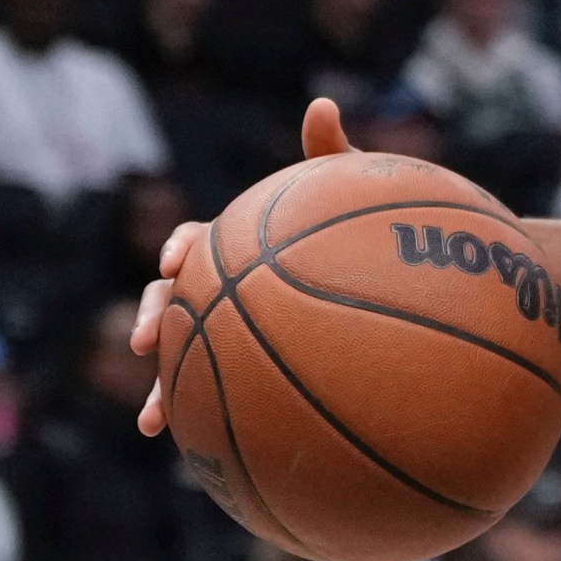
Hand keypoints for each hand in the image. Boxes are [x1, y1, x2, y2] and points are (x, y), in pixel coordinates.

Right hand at [129, 99, 353, 436]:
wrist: (412, 294)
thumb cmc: (383, 235)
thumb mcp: (362, 195)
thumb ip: (334, 157)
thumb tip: (320, 103)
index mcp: (248, 246)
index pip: (202, 241)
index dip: (183, 249)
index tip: (179, 261)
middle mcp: (236, 289)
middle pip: (177, 301)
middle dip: (155, 318)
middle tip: (148, 339)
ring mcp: (245, 333)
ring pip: (191, 359)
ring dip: (164, 388)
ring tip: (155, 420)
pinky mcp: (261, 374)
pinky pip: (230, 401)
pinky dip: (213, 425)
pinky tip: (206, 457)